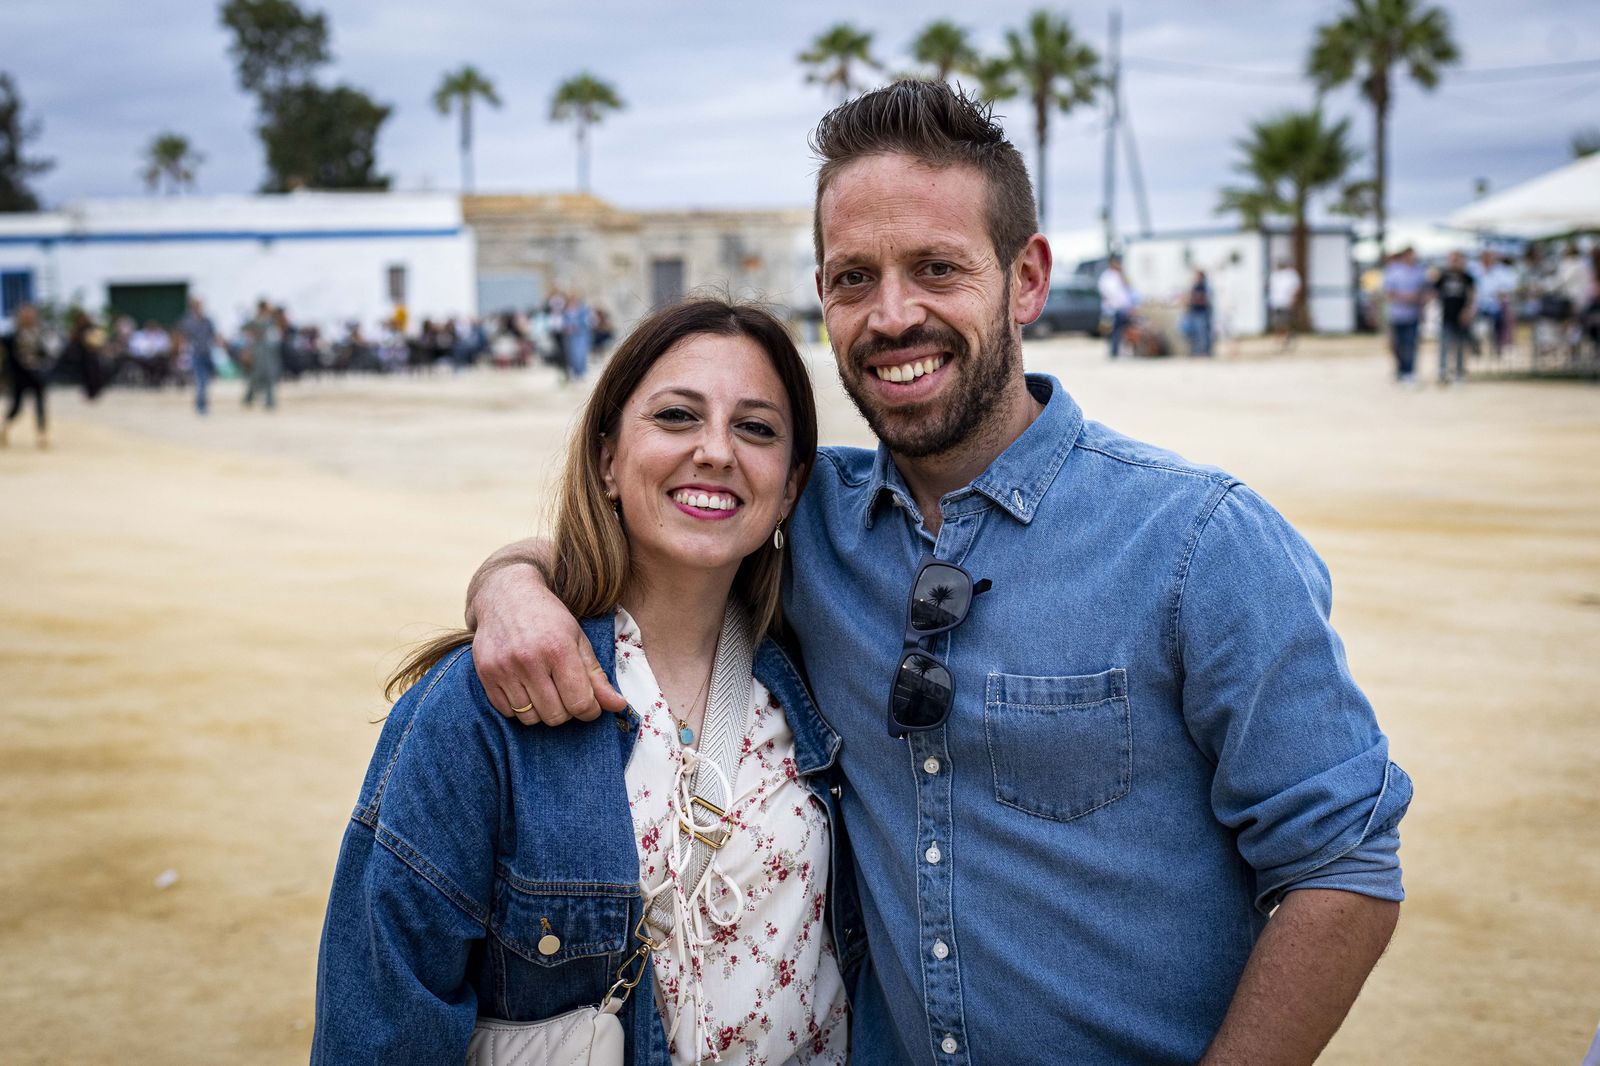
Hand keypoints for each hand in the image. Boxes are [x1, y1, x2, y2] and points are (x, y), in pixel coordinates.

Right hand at [469, 564, 627, 725]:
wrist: (506, 595)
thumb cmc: (548, 618)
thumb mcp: (578, 640)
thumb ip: (597, 676)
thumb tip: (618, 706)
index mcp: (558, 649)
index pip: (580, 703)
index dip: (590, 710)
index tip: (590, 705)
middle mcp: (529, 660)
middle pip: (556, 715)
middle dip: (566, 710)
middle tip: (566, 693)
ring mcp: (503, 668)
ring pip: (530, 718)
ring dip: (542, 711)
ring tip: (545, 689)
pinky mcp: (485, 674)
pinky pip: (507, 712)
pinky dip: (519, 708)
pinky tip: (525, 688)